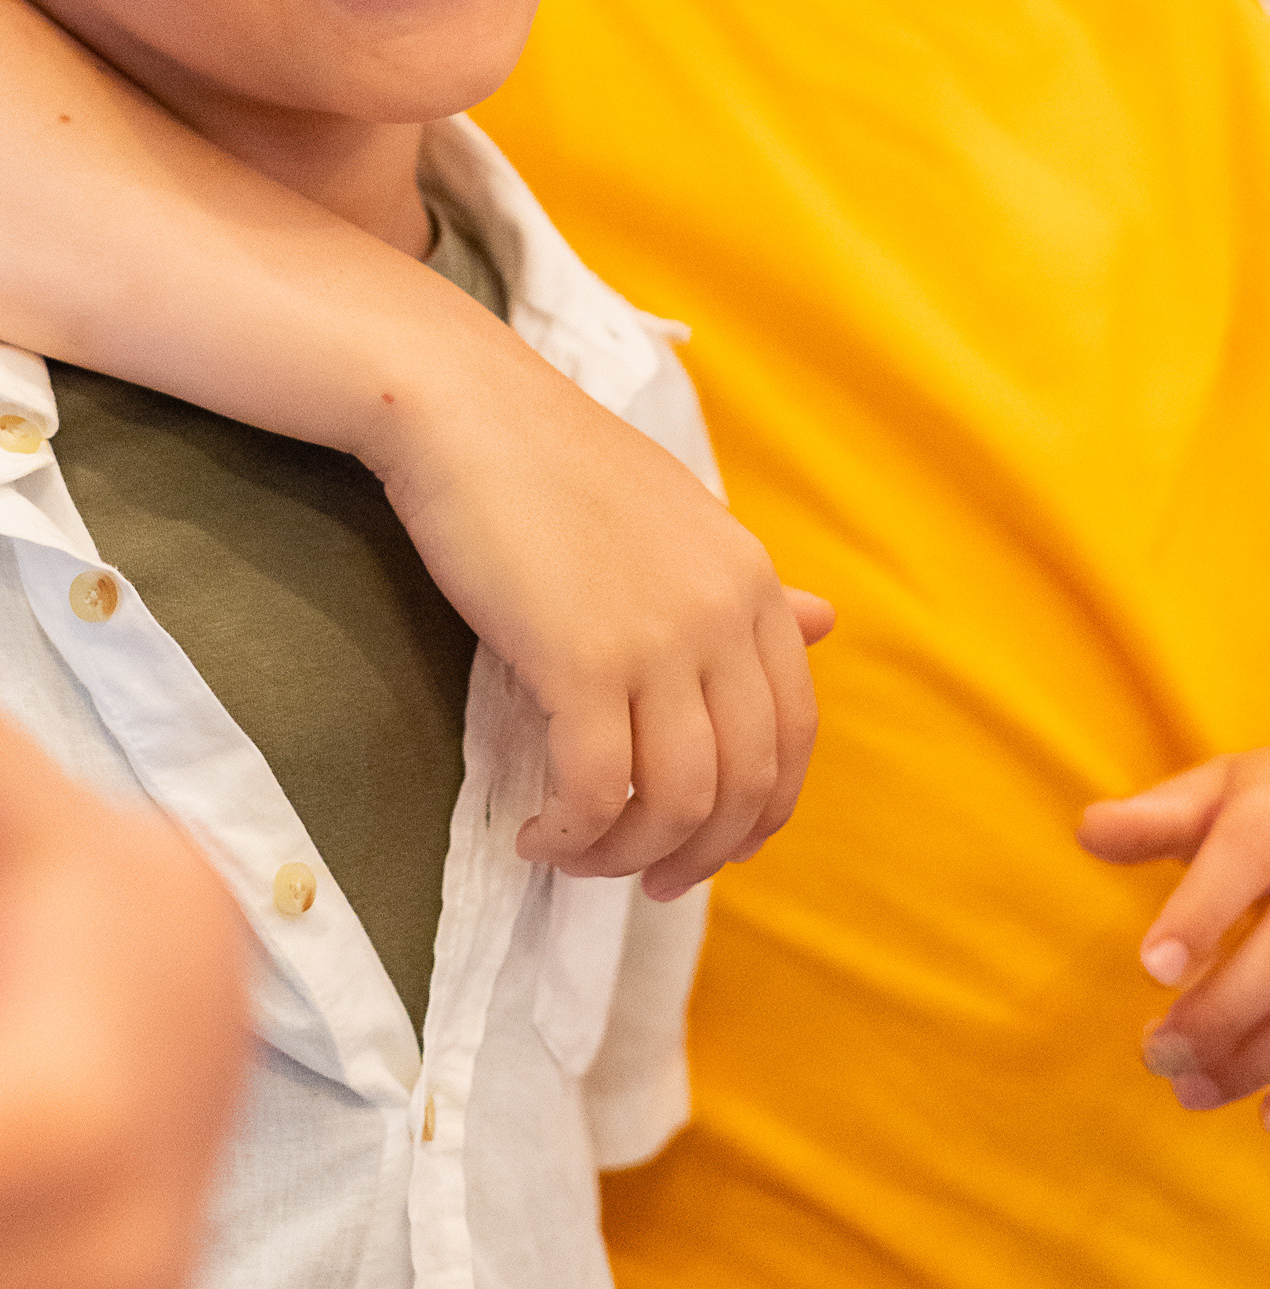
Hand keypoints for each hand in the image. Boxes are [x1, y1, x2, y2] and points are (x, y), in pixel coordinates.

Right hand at [366, 327, 831, 895]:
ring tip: (574, 853)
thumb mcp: (677, 517)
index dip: (756, 815)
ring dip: (624, 856)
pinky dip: (570, 835)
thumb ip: (746, 588)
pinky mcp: (581, 660)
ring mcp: (658, 639)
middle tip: (642, 880)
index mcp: (751, 580)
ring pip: (673, 803)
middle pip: (743, 787)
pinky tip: (534, 834)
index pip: (793, 738)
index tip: (701, 845)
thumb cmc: (553, 462)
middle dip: (696, 856)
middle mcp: (723, 614)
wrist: (463, 408)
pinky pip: (595, 791)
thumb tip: (825, 623)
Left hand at [1080, 753, 1269, 1121]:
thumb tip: (1088, 831)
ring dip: (1253, 1060)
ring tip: (1188, 1090)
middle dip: (1220, 1011)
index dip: (1201, 911)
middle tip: (1153, 1053)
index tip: (1152, 969)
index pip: (1244, 852)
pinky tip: (1264, 1122)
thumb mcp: (1227, 792)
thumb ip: (1161, 816)